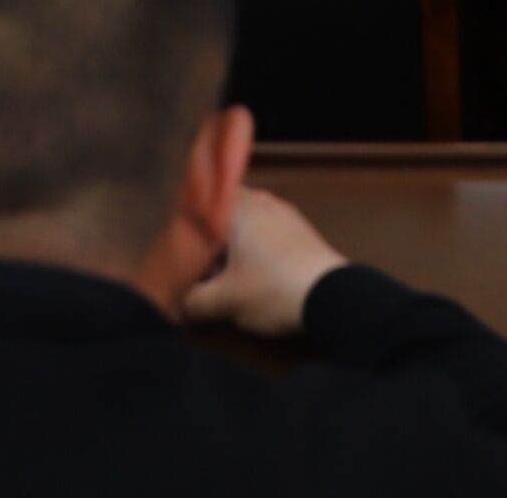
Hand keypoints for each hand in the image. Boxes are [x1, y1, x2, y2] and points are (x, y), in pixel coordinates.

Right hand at [182, 188, 346, 337]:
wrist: (331, 296)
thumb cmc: (271, 289)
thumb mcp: (224, 301)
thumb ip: (192, 300)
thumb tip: (178, 304)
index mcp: (238, 206)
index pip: (200, 201)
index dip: (183, 226)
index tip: (175, 248)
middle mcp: (261, 201)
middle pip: (222, 215)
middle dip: (207, 242)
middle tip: (198, 270)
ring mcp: (284, 214)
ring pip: (245, 225)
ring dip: (231, 248)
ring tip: (223, 279)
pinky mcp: (300, 231)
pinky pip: (265, 234)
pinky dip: (253, 251)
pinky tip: (252, 278)